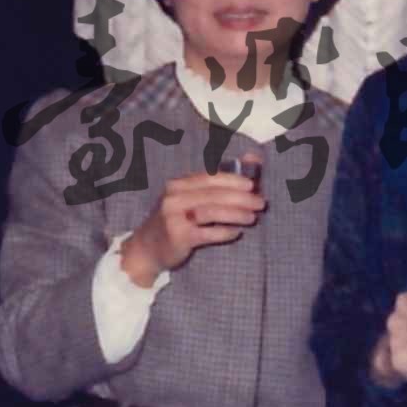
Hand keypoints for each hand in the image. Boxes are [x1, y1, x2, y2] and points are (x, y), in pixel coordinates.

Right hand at [118, 171, 263, 283]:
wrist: (146, 249)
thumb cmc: (175, 219)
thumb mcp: (189, 198)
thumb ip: (217, 182)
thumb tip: (254, 158)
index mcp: (178, 184)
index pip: (209, 177)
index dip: (233, 179)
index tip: (253, 185)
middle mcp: (174, 198)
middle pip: (213, 194)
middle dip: (240, 198)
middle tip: (261, 203)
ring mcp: (175, 217)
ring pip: (211, 212)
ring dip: (235, 214)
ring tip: (252, 218)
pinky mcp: (178, 237)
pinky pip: (207, 233)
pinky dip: (224, 232)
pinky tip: (236, 233)